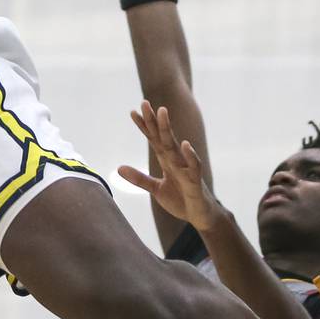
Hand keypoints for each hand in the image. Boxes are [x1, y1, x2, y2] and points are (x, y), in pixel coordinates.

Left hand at [118, 101, 220, 233]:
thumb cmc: (180, 199)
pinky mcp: (195, 181)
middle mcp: (176, 159)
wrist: (200, 216)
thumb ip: (139, 178)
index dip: (144, 126)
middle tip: (144, 102)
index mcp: (166, 160)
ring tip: (162, 111)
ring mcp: (185, 168)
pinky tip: (186, 144)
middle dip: (153, 120)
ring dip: (168, 129)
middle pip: (162, 136)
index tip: (132, 112)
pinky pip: (193, 166)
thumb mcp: (156, 189)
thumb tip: (119, 168)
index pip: (153, 139)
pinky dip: (190, 156)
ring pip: (175, 145)